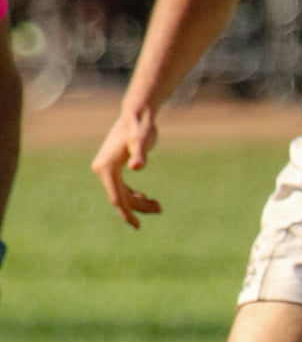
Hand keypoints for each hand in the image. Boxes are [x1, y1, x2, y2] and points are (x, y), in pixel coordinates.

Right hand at [92, 106, 160, 227]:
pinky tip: (147, 199)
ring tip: (158, 206)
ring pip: (122, 194)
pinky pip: (123, 188)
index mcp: (106, 168)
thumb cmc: (140, 128)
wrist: (136, 115)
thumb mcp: (141, 141)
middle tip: (160, 208)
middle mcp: (102, 170)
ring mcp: (107, 169)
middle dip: (138, 208)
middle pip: (121, 198)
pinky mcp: (114, 167)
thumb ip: (139, 153)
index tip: (138, 227)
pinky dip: (135, 195)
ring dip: (139, 202)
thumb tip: (136, 167)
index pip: (117, 198)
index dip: (127, 214)